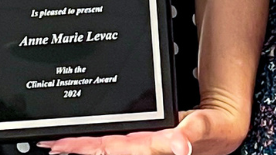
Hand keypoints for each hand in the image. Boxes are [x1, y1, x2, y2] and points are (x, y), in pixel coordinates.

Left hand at [41, 109, 210, 154]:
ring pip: (107, 148)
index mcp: (154, 145)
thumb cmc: (212, 130)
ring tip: (56, 144)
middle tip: (52, 144)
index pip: (116, 148)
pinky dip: (96, 143)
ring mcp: (143, 146)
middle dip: (77, 149)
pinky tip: (80, 142)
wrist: (223, 132)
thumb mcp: (205, 125)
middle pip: (105, 150)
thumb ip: (193, 131)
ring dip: (82, 148)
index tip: (67, 146)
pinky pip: (117, 143)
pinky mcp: (144, 142)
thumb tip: (180, 143)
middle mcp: (145, 148)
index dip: (90, 148)